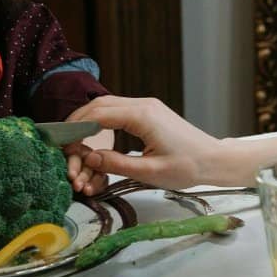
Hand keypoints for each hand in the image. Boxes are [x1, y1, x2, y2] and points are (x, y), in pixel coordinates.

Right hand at [66, 96, 221, 188]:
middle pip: (99, 104)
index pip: (98, 115)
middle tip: (62, 140)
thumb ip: (116, 164)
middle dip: (77, 120)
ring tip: (73, 138)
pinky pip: (119, 109)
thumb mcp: (149, 172)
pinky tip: (94, 134)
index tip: (62, 144)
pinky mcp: (150, 112)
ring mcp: (147, 106)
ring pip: (108, 104)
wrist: (214, 160)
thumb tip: (88, 157)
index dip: (76, 128)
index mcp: (142, 116)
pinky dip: (102, 119)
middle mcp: (143, 105)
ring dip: (88, 118)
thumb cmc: (187, 167)